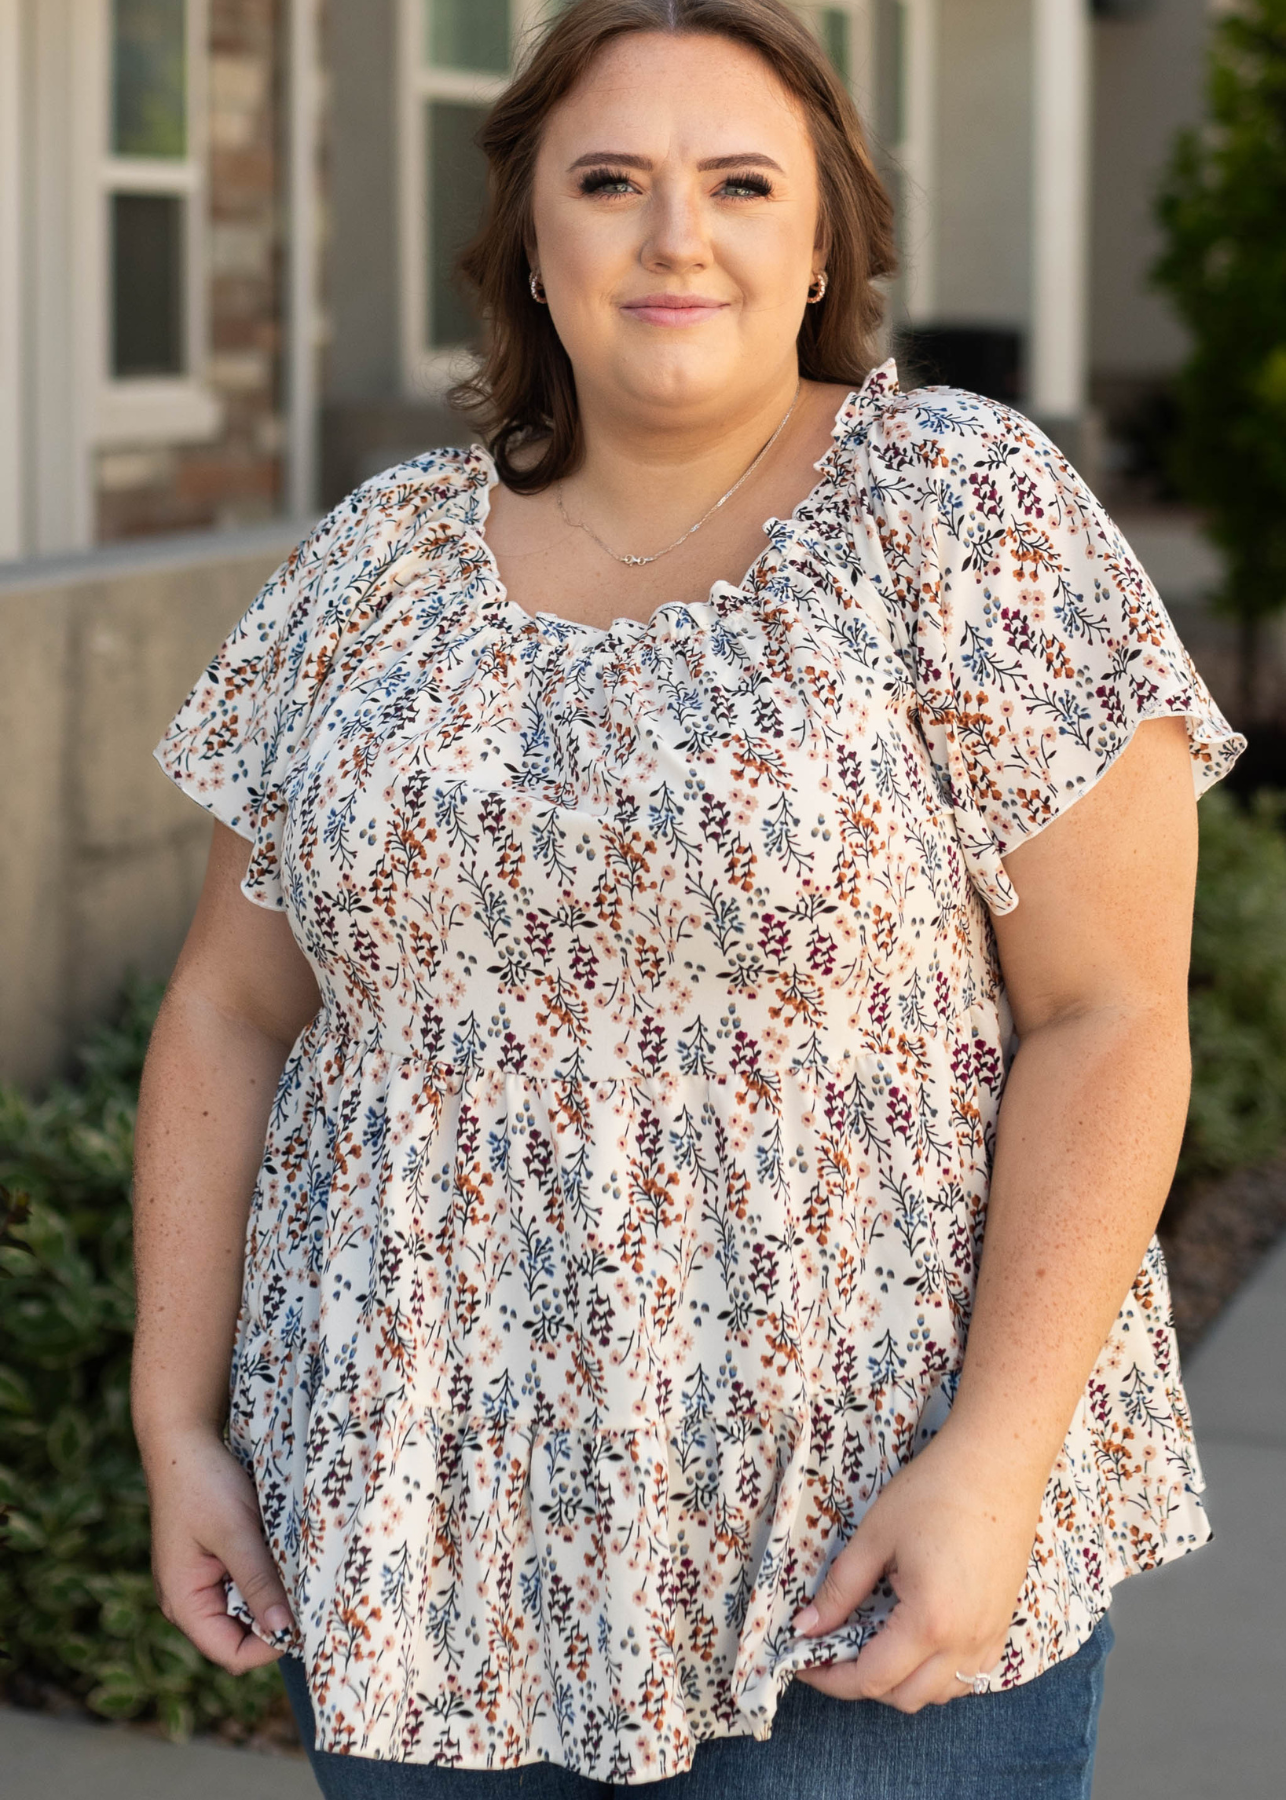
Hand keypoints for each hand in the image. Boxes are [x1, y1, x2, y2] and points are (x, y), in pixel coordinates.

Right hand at [143, 1426, 295, 1672]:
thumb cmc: (204, 1485)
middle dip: (276, 1618)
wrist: (183, 1441)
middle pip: (241, 1634)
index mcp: (184, 1603)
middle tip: (310, 1592)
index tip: (306, 1619)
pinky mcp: (213, 1562)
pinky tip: (283, 1552)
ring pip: (247, 1607)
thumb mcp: (236, 1533)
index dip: (271, 1645)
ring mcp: (200, 1582)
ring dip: (274, 1593)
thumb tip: (285, 1631)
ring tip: (298, 1568)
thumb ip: (258, 1581)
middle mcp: (188, 1601)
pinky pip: (245, 1582)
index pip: (231, 1653)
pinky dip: (268, 1573)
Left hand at [791, 1423, 1041, 1710]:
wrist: (997, 1465)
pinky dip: (938, 1673)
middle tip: (831, 1650)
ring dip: (902, 1682)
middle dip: (862, 1682)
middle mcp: (964, 1642)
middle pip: (905, 1696)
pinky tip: (916, 1641)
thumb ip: (840, 1589)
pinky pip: (969, 1674)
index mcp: (929, 1622)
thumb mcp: (875, 1537)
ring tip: (872, 1644)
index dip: (831, 1678)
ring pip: (940, 1692)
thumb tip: (806, 1627)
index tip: (801, 1660)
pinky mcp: (1003, 1624)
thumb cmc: (933, 1491)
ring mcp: (989, 1636)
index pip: (871, 1678)